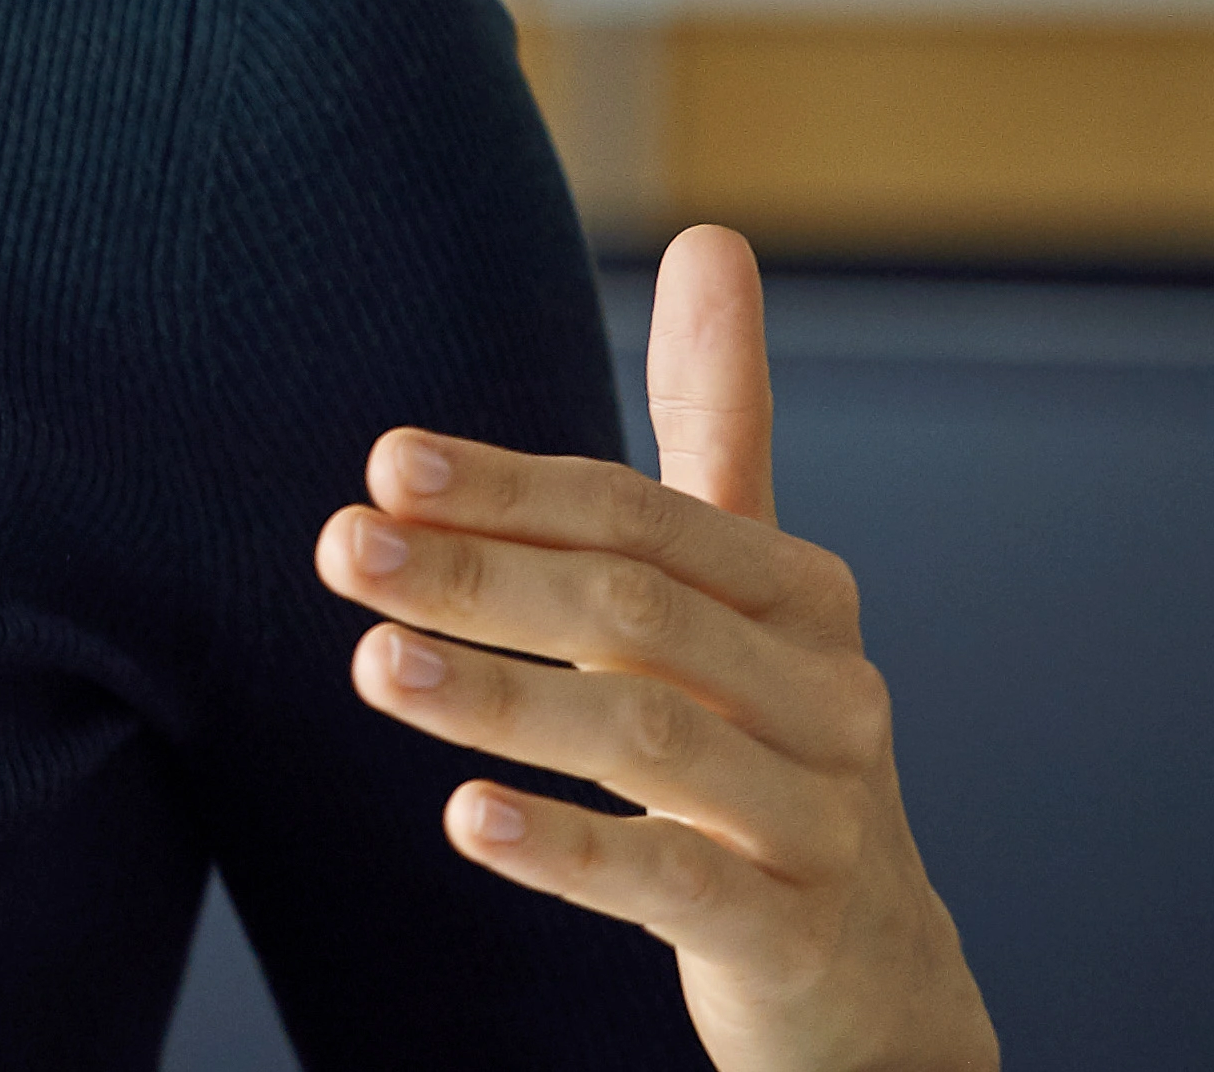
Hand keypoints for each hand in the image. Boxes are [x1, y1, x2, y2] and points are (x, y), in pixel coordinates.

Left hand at [317, 226, 995, 1071]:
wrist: (871, 977)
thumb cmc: (768, 746)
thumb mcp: (746, 592)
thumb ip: (720, 427)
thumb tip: (710, 236)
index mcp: (802, 597)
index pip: (642, 518)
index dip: (512, 488)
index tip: (385, 464)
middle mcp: (828, 697)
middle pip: (636, 615)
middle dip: (481, 575)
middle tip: (342, 548)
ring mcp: (821, 822)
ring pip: (652, 745)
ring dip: (501, 700)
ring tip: (372, 666)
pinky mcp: (794, 937)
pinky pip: (676, 887)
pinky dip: (570, 851)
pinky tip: (465, 817)